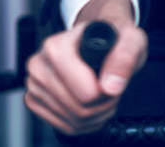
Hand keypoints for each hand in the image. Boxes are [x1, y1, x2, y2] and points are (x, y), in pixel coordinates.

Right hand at [24, 0, 147, 134]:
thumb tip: (111, 87)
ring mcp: (34, 85)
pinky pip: (65, 125)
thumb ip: (125, 57)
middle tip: (112, 86)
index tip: (112, 79)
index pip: (85, 91)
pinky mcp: (34, 101)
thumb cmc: (111, 38)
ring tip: (103, 92)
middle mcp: (40, 65)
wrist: (98, 39)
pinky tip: (91, 102)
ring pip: (73, 119)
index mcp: (56, 46)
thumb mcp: (130, 39)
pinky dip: (84, 120)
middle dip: (103, 103)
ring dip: (96, 113)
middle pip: (79, 108)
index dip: (105, 91)